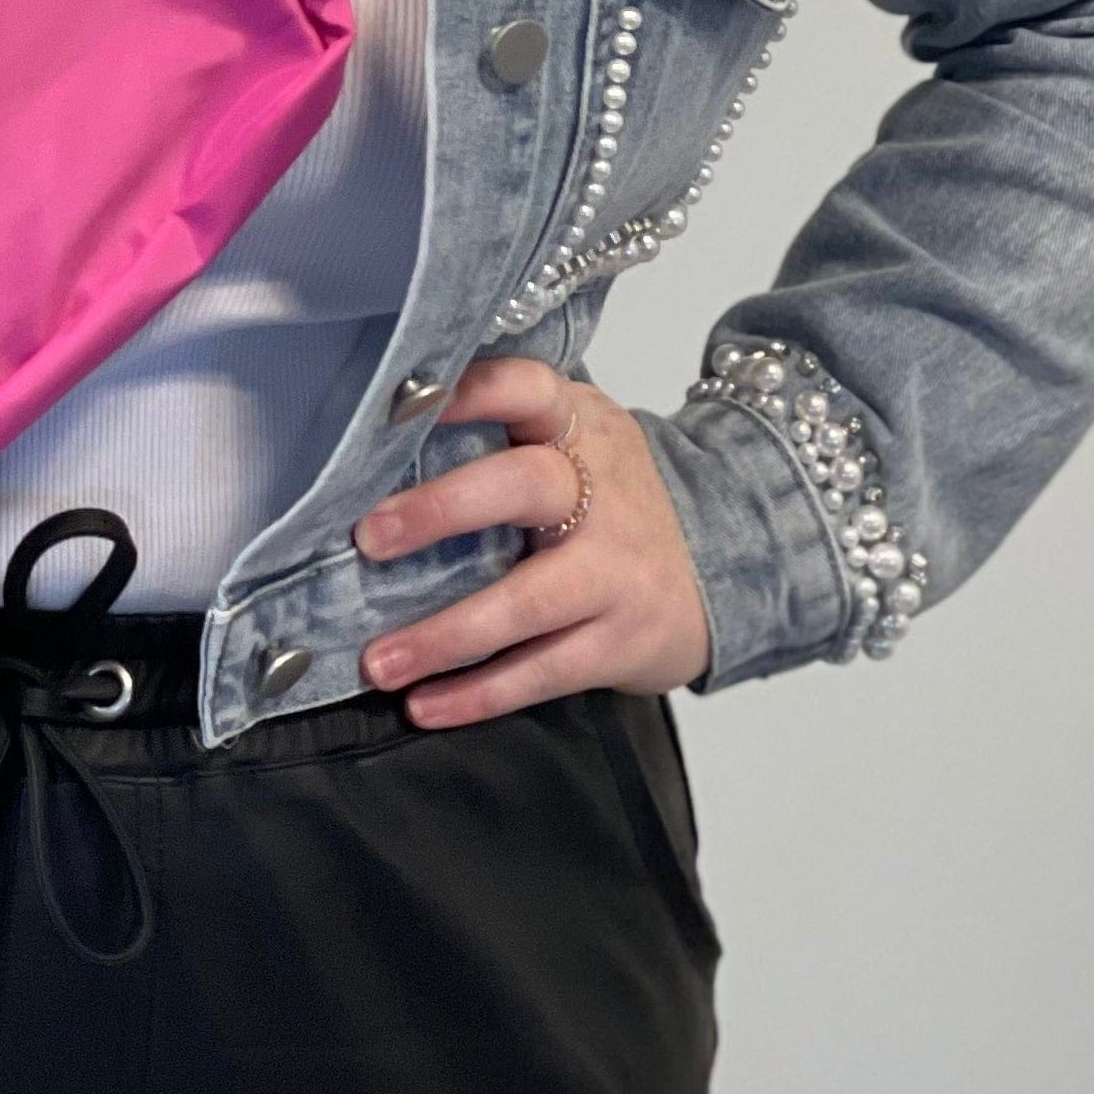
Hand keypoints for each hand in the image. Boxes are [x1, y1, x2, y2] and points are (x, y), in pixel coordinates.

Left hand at [353, 354, 710, 723]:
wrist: (724, 568)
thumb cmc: (610, 501)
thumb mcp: (573, 444)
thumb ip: (500, 438)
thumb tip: (374, 450)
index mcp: (580, 427)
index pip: (528, 388)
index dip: (471, 392)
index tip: (401, 407)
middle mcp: (603, 490)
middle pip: (524, 488)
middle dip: (442, 510)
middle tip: (369, 538)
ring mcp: (616, 571)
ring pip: (528, 601)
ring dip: (447, 634)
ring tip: (379, 661)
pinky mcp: (621, 642)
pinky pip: (543, 671)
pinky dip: (479, 694)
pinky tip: (425, 705)